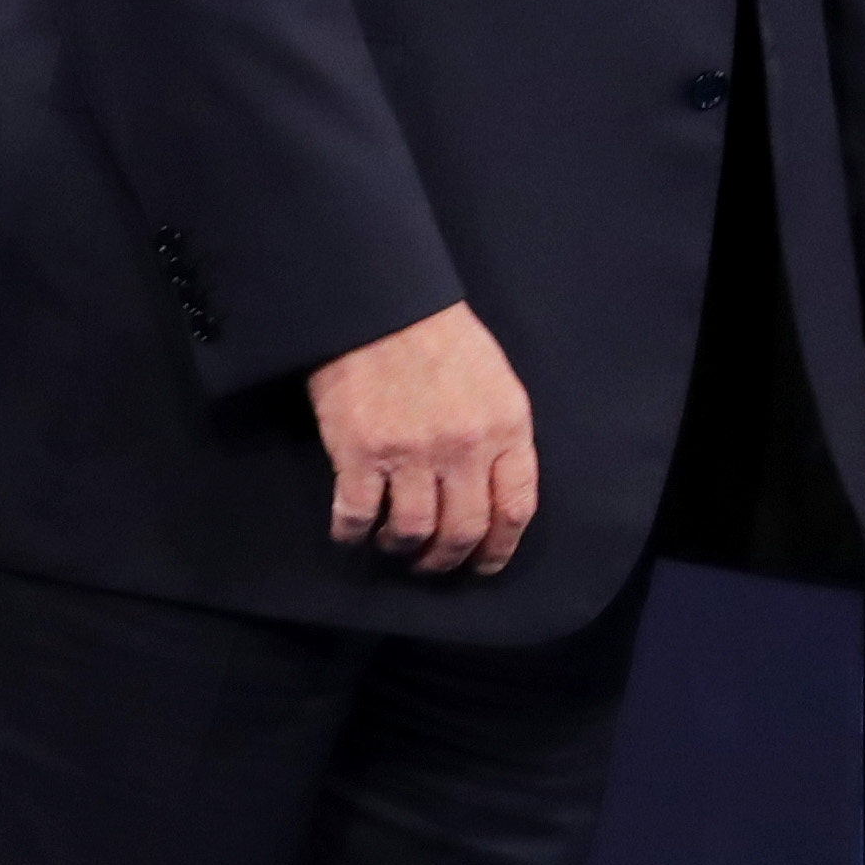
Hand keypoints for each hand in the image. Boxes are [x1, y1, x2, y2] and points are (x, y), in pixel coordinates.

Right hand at [309, 300, 539, 575]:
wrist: (374, 300)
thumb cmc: (436, 334)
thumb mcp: (494, 379)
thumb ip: (501, 434)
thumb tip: (493, 489)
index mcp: (505, 426)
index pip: (515, 509)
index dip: (499, 548)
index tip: (483, 563)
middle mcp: (464, 447)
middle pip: (464, 530)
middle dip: (448, 559)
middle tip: (432, 565)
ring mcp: (410, 452)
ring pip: (413, 531)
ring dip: (402, 548)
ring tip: (392, 545)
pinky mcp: (359, 451)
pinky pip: (358, 514)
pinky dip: (352, 533)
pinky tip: (350, 534)